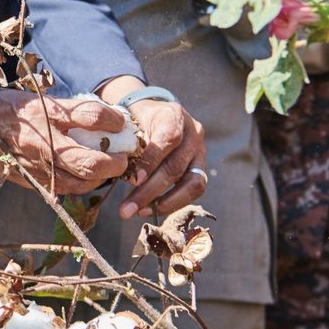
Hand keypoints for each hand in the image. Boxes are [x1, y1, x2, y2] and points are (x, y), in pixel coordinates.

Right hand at [0, 86, 130, 194]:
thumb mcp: (31, 97)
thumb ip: (63, 108)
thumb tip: (100, 116)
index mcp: (44, 113)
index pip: (92, 117)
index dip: (114, 119)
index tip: (122, 120)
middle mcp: (42, 141)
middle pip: (92, 161)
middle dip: (115, 161)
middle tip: (123, 154)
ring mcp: (35, 165)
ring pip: (82, 181)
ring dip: (101, 176)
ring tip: (108, 166)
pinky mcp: (29, 180)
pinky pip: (63, 189)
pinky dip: (79, 184)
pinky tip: (83, 176)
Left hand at [95, 77, 207, 219]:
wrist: (154, 115)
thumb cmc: (137, 120)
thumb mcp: (130, 122)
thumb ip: (130, 144)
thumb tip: (129, 179)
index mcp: (174, 115)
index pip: (168, 138)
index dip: (152, 160)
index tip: (135, 179)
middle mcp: (193, 133)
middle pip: (176, 166)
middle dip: (150, 191)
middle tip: (126, 209)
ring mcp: (200, 151)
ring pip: (192, 183)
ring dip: (166, 203)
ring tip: (140, 212)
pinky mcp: (201, 168)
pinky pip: (194, 190)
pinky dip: (173, 203)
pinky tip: (151, 210)